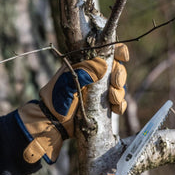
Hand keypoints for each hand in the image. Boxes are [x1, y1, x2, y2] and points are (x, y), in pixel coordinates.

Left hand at [17, 44, 128, 164]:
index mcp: (86, 65)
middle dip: (119, 76)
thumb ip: (82, 72)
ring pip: (119, 87)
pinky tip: (116, 109)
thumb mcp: (66, 82)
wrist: (51, 122)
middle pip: (117, 70)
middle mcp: (95, 77)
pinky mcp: (101, 108)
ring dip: (120, 92)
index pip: (106, 53)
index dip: (118, 52)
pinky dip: (120, 106)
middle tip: (114, 85)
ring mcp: (99, 93)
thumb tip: (103, 65)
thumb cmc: (55, 98)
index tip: (122, 57)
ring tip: (113, 99)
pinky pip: (117, 104)